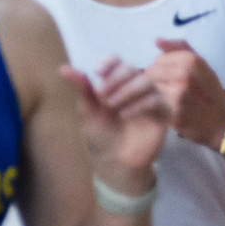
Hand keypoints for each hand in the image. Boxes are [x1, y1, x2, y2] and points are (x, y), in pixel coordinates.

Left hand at [62, 59, 168, 191]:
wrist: (115, 163)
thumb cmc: (101, 136)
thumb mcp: (87, 111)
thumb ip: (81, 89)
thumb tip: (63, 68)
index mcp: (116, 84)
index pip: (117, 61)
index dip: (109, 62)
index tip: (97, 71)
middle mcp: (134, 88)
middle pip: (131, 68)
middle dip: (116, 79)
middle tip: (102, 96)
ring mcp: (149, 99)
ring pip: (146, 81)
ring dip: (127, 90)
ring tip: (113, 106)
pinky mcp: (161, 113)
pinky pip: (156, 99)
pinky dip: (140, 104)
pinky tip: (125, 115)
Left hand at [149, 38, 224, 150]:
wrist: (223, 123)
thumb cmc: (210, 92)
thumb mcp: (202, 64)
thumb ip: (179, 48)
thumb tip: (155, 40)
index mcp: (192, 60)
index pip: (158, 60)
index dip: (161, 69)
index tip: (170, 78)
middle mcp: (184, 75)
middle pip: (151, 73)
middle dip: (155, 81)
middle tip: (167, 90)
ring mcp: (177, 95)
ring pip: (149, 89)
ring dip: (154, 95)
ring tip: (166, 100)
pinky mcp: (172, 114)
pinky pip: (151, 106)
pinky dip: (153, 109)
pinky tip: (164, 111)